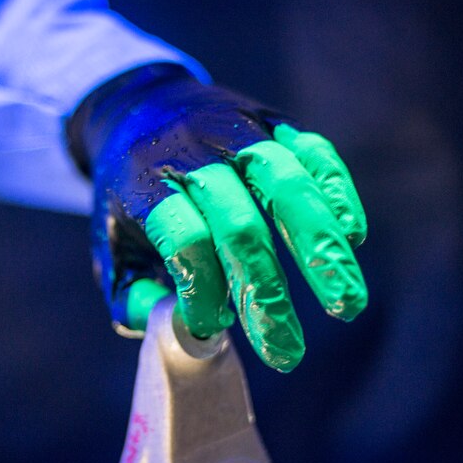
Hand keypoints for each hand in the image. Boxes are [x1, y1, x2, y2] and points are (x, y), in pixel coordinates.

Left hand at [67, 65, 366, 371]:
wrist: (138, 108)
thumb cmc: (129, 195)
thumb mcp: (110, 244)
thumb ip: (130, 298)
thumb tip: (183, 331)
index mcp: (147, 186)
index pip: (184, 240)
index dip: (202, 288)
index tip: (212, 326)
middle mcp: (193, 155)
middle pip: (240, 225)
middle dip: (268, 293)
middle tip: (289, 353)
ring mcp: (237, 131)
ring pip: (287, 186)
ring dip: (321, 249)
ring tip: (348, 303)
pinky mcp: (272, 120)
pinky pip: (313, 151)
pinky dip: (338, 193)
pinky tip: (352, 237)